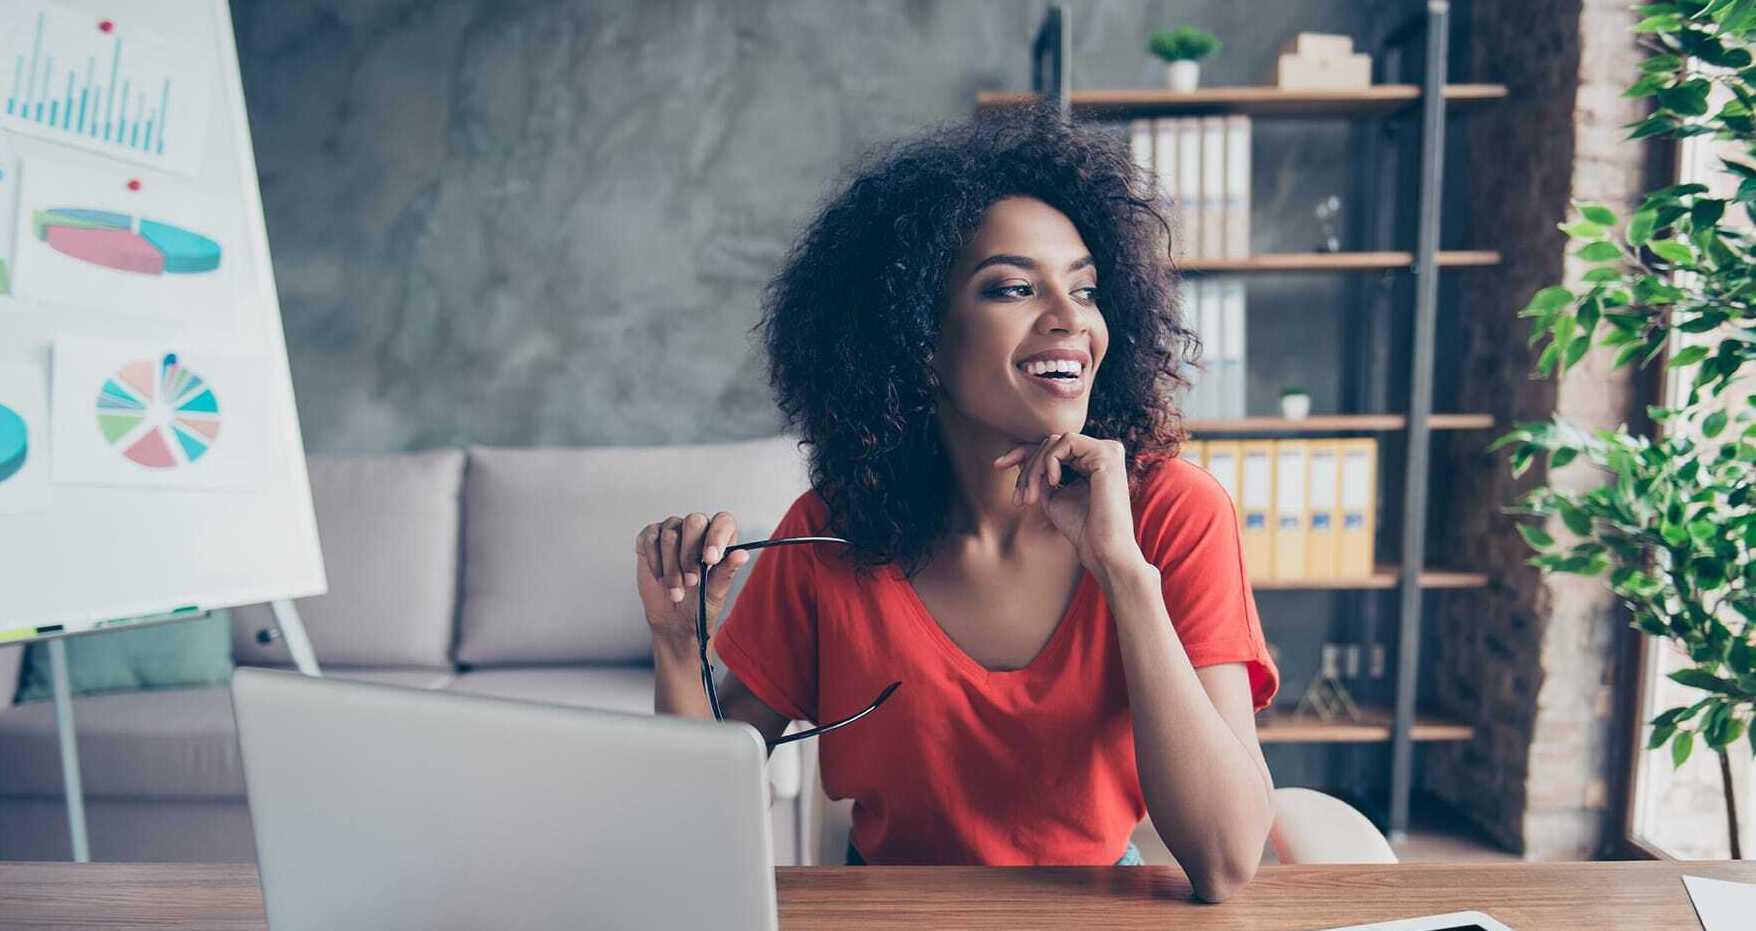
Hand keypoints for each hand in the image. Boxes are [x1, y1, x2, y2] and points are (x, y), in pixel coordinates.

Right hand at [634, 511, 750, 645]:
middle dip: (690, 556)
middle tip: (692, 582)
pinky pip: (650, 539)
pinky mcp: (651, 538)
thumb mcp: (716, 591)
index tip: (710, 559)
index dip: (717, 536)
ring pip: (670, 535)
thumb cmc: (699, 603)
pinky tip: (660, 578)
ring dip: (671, 568)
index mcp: (719, 538)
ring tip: (677, 591)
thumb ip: (727, 571)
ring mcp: (672, 530)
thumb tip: (742, 555)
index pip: (723, 521)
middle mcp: (697, 529)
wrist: (674, 619)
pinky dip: (655, 562)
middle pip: (694, 522)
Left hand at [993, 433, 1142, 575]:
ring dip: (1034, 468)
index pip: (1053, 448)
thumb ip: (1040, 475)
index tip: (997, 465)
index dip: (1023, 453)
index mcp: (1092, 462)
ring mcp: (1108, 450)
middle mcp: (1103, 452)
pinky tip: (1053, 482)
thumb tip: (1021, 455)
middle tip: (1019, 498)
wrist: (1102, 548)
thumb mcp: (1052, 496)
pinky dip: (1050, 460)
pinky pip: (1066, 442)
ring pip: (1055, 442)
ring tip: (1031, 497)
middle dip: (1027, 469)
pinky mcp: (1107, 454)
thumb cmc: (1081, 528)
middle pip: (1050, 444)